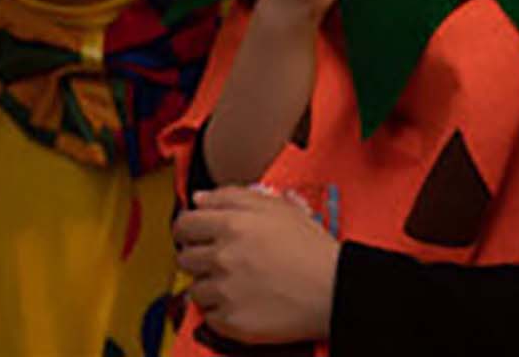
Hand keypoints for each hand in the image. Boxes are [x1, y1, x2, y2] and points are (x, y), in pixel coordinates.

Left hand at [174, 185, 341, 342]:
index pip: (185, 224)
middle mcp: (223, 256)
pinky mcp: (231, 322)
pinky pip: (208, 316)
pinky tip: (240, 300)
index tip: (192, 235)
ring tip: (233, 282)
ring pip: (194, 289)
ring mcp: (225, 291)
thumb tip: (199, 198)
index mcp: (232, 224)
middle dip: (197, 257)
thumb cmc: (310, 247)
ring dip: (208, 285)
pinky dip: (219, 310)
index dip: (186, 229)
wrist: (333, 289)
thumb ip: (232, 195)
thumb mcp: (276, 206)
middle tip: (216, 259)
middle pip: (185, 257)